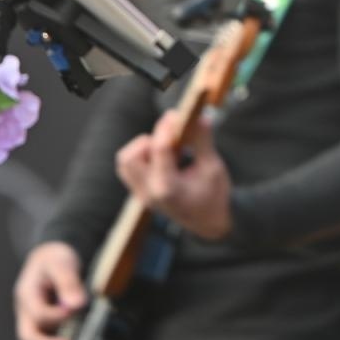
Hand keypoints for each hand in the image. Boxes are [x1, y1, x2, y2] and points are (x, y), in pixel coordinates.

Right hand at [14, 241, 85, 339]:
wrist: (49, 258)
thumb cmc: (54, 258)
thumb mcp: (62, 263)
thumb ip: (68, 282)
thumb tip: (77, 305)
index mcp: (27, 294)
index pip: (38, 313)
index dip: (57, 317)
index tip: (77, 311)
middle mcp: (25, 311)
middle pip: (27, 337)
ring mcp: (31, 321)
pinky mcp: (42, 327)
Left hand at [116, 109, 233, 239]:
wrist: (210, 223)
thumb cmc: (214, 196)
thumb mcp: (212, 167)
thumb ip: (202, 141)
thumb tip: (199, 117)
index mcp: (169, 188)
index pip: (159, 149)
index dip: (166, 127)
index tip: (176, 115)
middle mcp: (150, 193)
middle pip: (131, 157)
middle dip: (149, 140)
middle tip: (170, 138)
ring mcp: (142, 195)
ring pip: (125, 162)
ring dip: (142, 149)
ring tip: (165, 149)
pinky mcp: (140, 193)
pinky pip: (128, 169)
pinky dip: (141, 157)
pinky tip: (162, 158)